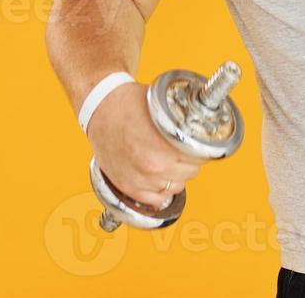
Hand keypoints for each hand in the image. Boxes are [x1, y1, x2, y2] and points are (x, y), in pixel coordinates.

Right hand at [86, 82, 208, 207]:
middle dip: (190, 161)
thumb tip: (204, 125)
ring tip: (172, 161)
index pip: (199, 159)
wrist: (100, 108)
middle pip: (189, 173)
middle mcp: (152, 170)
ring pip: (175, 188)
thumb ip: (184, 122)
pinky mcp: (128, 187)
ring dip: (177, 176)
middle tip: (185, 151)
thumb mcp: (163, 108)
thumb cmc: (128, 103)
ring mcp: (139, 181)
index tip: (200, 145)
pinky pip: (155, 201)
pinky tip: (162, 179)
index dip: (202, 149)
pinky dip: (162, 192)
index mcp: (163, 151)